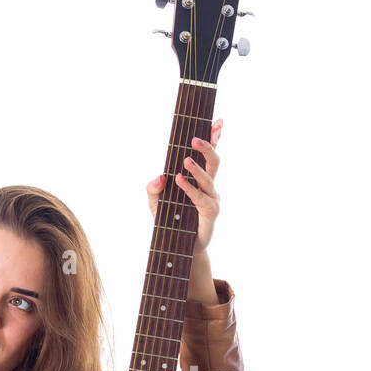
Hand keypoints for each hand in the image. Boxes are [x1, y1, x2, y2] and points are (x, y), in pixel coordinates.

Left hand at [146, 118, 222, 252]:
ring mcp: (211, 199)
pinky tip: (179, 180)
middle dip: (207, 147)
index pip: (208, 155)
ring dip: (197, 168)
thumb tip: (160, 175)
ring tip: (185, 160)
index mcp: (199, 179)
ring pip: (209, 178)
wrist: (177, 248)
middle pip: (214, 162)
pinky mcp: (210, 213)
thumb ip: (153, 188)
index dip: (214, 138)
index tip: (218, 122)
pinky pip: (201, 197)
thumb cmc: (169, 222)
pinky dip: (190, 187)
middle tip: (194, 139)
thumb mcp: (155, 203)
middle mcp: (208, 187)